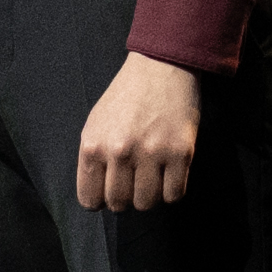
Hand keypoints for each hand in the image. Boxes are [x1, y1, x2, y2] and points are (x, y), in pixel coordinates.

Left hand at [72, 47, 203, 214]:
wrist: (161, 66)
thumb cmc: (126, 96)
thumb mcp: (95, 123)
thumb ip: (92, 159)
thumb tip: (98, 195)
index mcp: (93, 145)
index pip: (90, 200)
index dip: (101, 200)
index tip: (110, 191)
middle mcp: (120, 152)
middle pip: (119, 205)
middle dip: (126, 199)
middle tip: (133, 181)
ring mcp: (152, 153)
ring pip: (147, 204)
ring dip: (149, 195)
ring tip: (152, 176)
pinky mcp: (181, 153)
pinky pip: (174, 195)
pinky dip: (171, 191)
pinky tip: (169, 175)